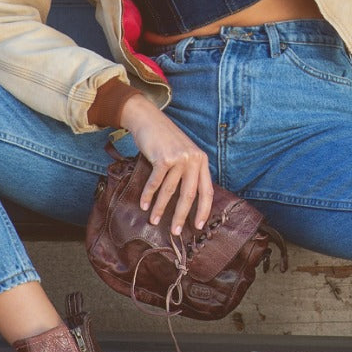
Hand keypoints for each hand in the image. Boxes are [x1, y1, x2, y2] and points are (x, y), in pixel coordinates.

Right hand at [118, 95, 213, 235]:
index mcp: (202, 160)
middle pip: (189, 194)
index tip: (199, 226)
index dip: (204, 210)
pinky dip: (149, 195)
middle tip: (176, 232)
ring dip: (160, 208)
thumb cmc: (165, 140)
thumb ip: (189, 171)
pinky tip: (144, 205)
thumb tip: (187, 201)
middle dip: (182, 215)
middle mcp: (193, 159)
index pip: (207, 190)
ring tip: (154, 220)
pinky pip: (156, 182)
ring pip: (170, 190)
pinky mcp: (163, 158)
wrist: (149, 119)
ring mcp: (179, 158)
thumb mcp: (184, 153)